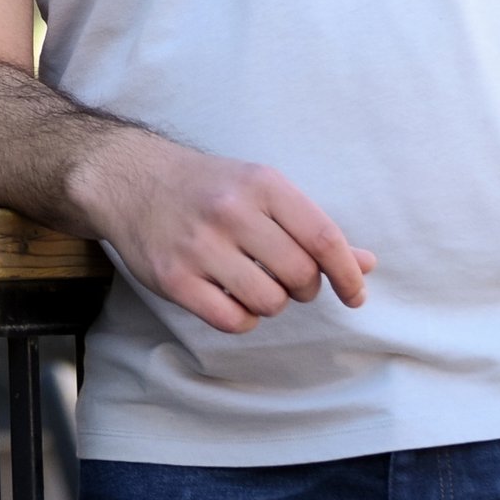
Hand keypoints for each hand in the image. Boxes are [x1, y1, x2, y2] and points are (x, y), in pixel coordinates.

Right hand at [69, 129, 376, 333]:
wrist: (132, 179)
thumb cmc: (210, 188)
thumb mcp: (263, 190)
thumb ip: (313, 228)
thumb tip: (367, 264)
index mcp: (262, 183)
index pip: (323, 237)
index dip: (348, 274)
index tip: (356, 295)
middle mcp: (232, 211)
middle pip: (300, 275)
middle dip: (304, 287)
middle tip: (289, 279)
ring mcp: (200, 246)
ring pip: (269, 301)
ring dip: (271, 302)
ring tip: (254, 283)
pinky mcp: (174, 278)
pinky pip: (232, 320)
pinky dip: (241, 318)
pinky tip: (231, 298)